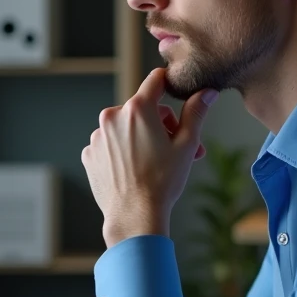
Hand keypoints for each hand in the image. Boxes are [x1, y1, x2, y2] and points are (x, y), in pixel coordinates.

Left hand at [81, 68, 216, 246]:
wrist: (134, 216)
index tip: (177, 95)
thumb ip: (196, 113)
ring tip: (157, 162)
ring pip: (125, 126)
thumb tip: (207, 93)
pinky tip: (136, 170)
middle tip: (178, 146)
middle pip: (142, 108)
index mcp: (137, 108)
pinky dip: (123, 151)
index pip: (155, 80)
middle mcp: (112, 116)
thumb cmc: (162, 182)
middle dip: (161, 123)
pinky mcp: (90, 154)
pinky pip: (110, 144)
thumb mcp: (186, 145)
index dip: (169, 85)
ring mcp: (97, 136)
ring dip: (141, 137)